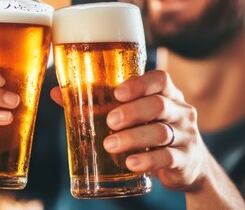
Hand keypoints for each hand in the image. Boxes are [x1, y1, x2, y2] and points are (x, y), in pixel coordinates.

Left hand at [51, 70, 207, 191]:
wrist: (187, 165)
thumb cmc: (151, 130)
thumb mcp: (134, 115)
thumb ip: (98, 104)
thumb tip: (57, 93)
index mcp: (167, 94)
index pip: (160, 79)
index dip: (140, 83)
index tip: (117, 92)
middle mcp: (180, 111)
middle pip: (159, 105)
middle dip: (132, 112)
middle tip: (110, 121)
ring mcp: (185, 135)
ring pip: (161, 132)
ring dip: (134, 138)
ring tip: (110, 145)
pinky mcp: (185, 159)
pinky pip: (168, 158)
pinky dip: (148, 161)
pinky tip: (131, 164)